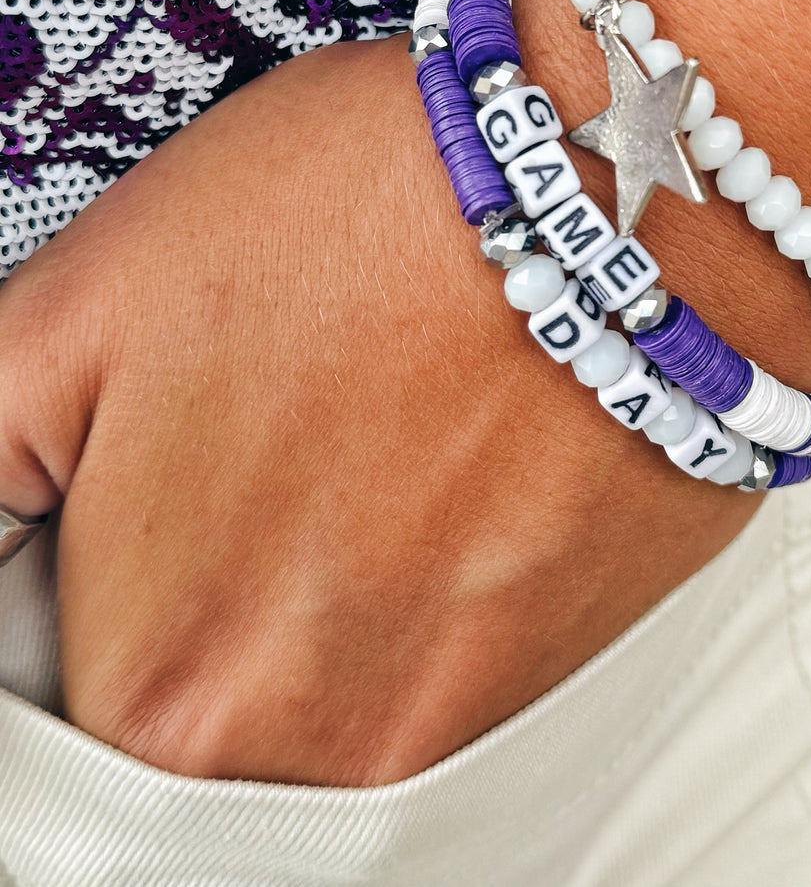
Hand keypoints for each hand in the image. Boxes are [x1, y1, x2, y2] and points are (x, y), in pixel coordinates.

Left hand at [0, 31, 759, 786]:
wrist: (639, 183)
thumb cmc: (386, 207)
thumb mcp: (85, 300)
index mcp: (165, 676)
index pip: (38, 716)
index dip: (58, 593)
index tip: (93, 519)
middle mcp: (311, 738)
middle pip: (171, 714)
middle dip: (164, 591)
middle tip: (215, 451)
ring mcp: (443, 712)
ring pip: (294, 691)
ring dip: (285, 583)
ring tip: (324, 438)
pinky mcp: (542, 660)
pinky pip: (410, 659)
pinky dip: (389, 573)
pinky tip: (408, 453)